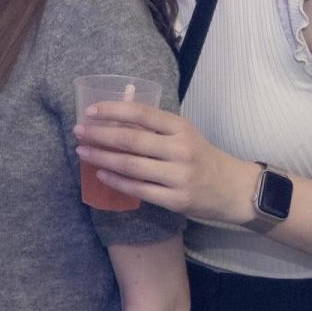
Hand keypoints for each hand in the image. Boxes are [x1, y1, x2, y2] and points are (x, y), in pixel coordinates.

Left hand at [73, 101, 255, 223]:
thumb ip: (153, 125)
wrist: (232, 188)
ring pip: (132, 166)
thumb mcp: (183, 133)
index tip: (90, 111)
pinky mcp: (176, 200)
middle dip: (100, 135)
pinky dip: (117, 181)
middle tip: (78, 132)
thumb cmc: (201, 156)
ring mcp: (178, 176)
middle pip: (132, 140)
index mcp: (181, 128)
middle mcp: (180, 150)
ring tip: (83, 152)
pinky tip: (101, 174)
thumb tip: (116, 110)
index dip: (114, 110)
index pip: (143, 113)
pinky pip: (139, 190)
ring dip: (102, 158)